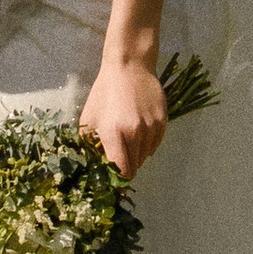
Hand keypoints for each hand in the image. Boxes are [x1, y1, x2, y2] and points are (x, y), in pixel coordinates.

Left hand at [83, 49, 167, 178]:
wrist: (130, 66)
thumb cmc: (105, 92)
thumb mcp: (89, 118)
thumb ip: (90, 146)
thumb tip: (94, 168)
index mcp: (113, 133)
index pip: (121, 171)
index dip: (118, 183)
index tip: (114, 187)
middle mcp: (134, 132)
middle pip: (134, 167)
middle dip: (126, 168)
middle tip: (118, 160)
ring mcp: (151, 127)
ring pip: (145, 157)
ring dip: (136, 155)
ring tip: (128, 139)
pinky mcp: (163, 122)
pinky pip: (155, 145)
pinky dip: (147, 145)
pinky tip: (139, 131)